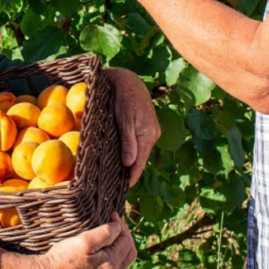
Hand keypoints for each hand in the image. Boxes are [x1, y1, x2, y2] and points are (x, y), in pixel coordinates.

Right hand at [0, 213, 135, 268]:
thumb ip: (106, 233)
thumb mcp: (84, 241)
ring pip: (121, 262)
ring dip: (118, 246)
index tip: (112, 214)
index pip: (126, 241)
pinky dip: (112, 256)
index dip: (122, 225)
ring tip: (109, 234)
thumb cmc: (62, 259)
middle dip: (124, 236)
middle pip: (129, 254)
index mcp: (111, 265)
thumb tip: (118, 227)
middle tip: (115, 223)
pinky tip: (102, 249)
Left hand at [104, 68, 159, 186]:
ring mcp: (150, 129)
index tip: (123, 190)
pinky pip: (138, 142)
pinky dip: (130, 150)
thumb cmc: (122, 97)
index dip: (132, 177)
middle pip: (141, 158)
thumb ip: (128, 141)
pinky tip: (121, 156)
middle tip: (115, 187)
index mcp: (149, 134)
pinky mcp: (145, 125)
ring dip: (129, 161)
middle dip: (130, 171)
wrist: (127, 78)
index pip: (140, 162)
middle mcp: (153, 133)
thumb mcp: (124, 119)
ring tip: (116, 175)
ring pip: (139, 150)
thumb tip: (129, 164)